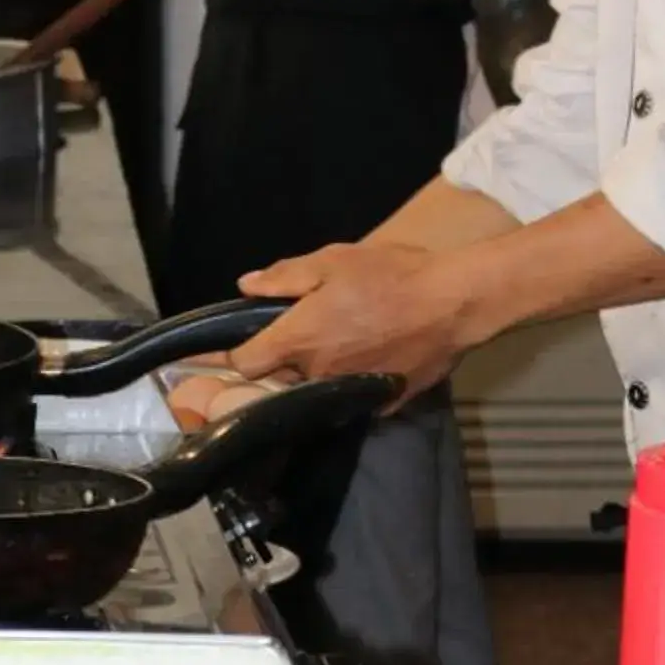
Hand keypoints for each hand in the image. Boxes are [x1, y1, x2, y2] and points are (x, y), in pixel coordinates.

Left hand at [230, 239, 475, 401]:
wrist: (453, 303)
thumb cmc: (390, 275)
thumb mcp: (332, 261)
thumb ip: (284, 277)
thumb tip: (245, 286)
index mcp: (297, 340)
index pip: (244, 363)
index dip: (226, 358)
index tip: (210, 356)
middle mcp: (316, 375)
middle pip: (275, 382)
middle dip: (268, 368)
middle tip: (274, 347)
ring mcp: (349, 394)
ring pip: (312, 393)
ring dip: (304, 380)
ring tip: (313, 359)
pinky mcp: (381, 403)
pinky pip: (351, 399)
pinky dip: (345, 388)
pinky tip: (354, 369)